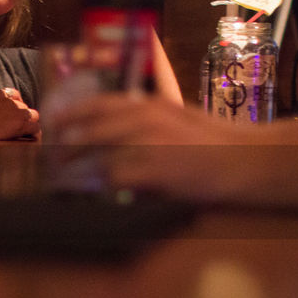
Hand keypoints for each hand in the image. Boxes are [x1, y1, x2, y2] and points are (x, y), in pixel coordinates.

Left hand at [46, 93, 249, 196]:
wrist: (245, 160)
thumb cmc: (217, 141)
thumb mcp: (180, 116)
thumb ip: (150, 118)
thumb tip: (120, 125)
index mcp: (151, 104)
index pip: (99, 104)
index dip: (72, 114)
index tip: (54, 123)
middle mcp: (146, 118)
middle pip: (90, 130)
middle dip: (66, 145)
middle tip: (52, 158)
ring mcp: (149, 143)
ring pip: (98, 155)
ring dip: (78, 169)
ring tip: (61, 180)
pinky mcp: (154, 170)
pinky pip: (115, 178)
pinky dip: (100, 186)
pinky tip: (92, 193)